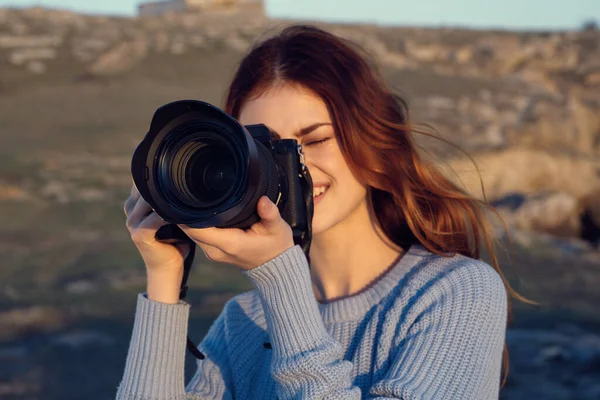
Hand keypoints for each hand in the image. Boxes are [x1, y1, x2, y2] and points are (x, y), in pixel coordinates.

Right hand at [124, 184, 191, 273]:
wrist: (168, 266)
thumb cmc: (174, 240)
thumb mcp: (173, 216)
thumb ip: (172, 201)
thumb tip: (189, 183)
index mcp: (136, 205)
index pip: (143, 183)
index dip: (157, 178)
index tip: (176, 173)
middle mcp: (131, 212)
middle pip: (143, 190)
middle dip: (161, 186)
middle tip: (182, 182)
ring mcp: (132, 224)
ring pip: (147, 202)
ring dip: (164, 199)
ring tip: (181, 196)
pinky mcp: (139, 235)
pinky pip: (152, 220)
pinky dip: (165, 216)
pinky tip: (178, 215)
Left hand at [178, 196, 294, 270]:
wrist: (275, 267)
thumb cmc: (276, 246)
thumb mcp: (277, 227)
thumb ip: (270, 213)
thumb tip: (263, 200)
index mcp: (229, 244)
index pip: (197, 229)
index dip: (188, 214)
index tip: (185, 196)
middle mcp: (216, 251)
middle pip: (190, 230)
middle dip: (187, 213)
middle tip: (188, 191)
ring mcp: (212, 253)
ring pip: (192, 234)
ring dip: (191, 219)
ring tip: (193, 198)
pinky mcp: (213, 252)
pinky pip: (198, 236)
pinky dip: (197, 225)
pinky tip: (201, 211)